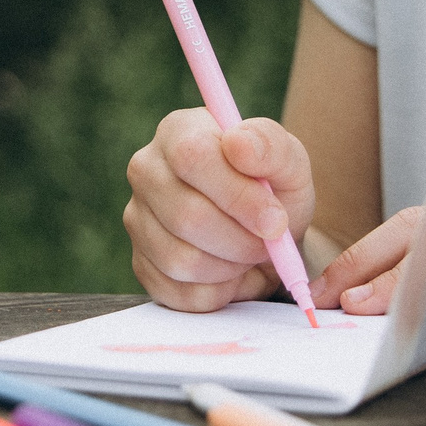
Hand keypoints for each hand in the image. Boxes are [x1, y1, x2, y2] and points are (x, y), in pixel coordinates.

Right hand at [124, 108, 317, 312]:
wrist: (267, 234)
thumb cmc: (274, 189)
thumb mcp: (288, 163)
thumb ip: (270, 146)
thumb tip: (237, 144)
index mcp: (177, 132)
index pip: (191, 157)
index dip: (236, 195)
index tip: (275, 220)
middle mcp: (146, 171)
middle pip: (186, 216)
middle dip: (241, 240)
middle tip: (269, 242)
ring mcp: (137, 219)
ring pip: (180, 260)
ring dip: (231, 267)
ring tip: (249, 252)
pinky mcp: (142, 263)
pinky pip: (179, 292)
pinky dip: (218, 291)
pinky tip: (230, 270)